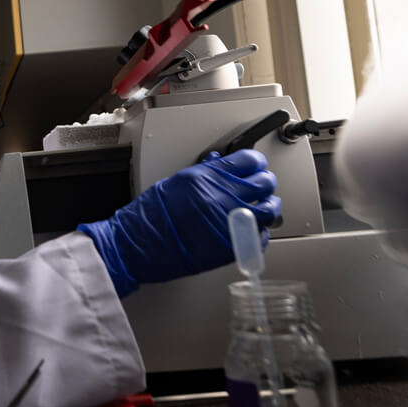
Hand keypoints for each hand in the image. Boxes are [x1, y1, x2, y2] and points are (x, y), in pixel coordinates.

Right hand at [78, 149, 280, 297]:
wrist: (137, 245)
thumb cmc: (149, 216)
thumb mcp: (176, 182)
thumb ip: (205, 174)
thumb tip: (221, 166)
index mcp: (207, 177)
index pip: (249, 161)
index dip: (255, 163)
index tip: (255, 167)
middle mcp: (222, 196)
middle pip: (264, 183)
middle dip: (264, 183)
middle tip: (259, 187)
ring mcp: (229, 221)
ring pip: (269, 210)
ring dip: (268, 208)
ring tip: (260, 210)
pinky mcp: (231, 246)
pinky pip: (260, 237)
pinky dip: (259, 233)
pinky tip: (251, 231)